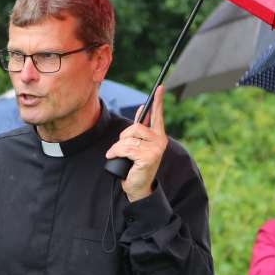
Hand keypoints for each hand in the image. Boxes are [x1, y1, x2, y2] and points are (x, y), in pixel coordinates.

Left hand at [105, 86, 168, 203]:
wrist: (138, 187)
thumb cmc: (136, 166)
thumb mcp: (138, 145)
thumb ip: (140, 128)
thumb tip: (141, 108)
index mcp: (159, 136)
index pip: (157, 116)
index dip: (158, 101)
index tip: (160, 87)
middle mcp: (160, 141)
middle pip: (135, 128)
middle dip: (123, 137)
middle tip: (121, 148)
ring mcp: (156, 149)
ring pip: (129, 138)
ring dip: (118, 147)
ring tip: (118, 155)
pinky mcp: (148, 157)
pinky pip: (125, 148)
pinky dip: (115, 152)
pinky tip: (113, 156)